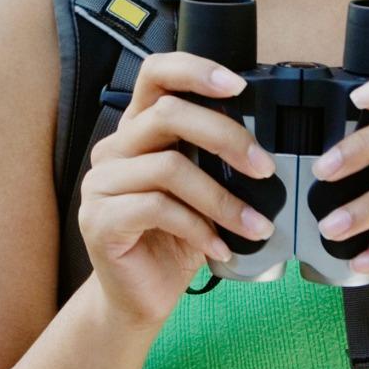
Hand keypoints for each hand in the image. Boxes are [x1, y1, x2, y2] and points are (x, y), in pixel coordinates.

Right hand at [76, 51, 278, 330]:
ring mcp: (100, 183)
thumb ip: (215, 160)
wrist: (139, 298)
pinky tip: (221, 248)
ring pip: (169, 168)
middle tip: (265, 168)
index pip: (155, 74)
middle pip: (168, 115)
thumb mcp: (201, 191)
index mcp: (138, 130)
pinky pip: (158, 209)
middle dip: (226, 137)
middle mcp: (113, 149)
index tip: (238, 87)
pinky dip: (200, 228)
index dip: (195, 70)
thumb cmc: (174, 240)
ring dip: (222, 198)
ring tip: (256, 225)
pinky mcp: (100, 220)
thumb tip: (268, 145)